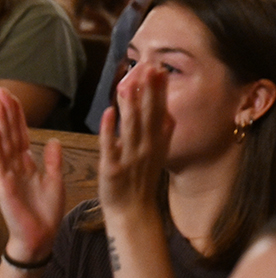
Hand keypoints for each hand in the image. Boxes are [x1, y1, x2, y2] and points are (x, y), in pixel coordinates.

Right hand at [0, 89, 64, 263]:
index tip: (12, 96)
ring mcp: (6, 174)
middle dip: (6, 112)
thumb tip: (53, 140)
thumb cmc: (46, 213)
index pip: (21, 134)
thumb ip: (53, 161)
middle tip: (1, 90)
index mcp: (27, 164)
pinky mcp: (2, 186)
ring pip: (2, 143)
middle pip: (10, 133)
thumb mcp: (56, 181)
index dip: (17, 115)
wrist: (41, 237)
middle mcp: (13, 166)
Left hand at [97, 63, 171, 221]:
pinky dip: (110, 129)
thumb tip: (169, 114)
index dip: (159, 90)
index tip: (158, 67)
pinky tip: (108, 112)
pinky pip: (111, 146)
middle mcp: (146, 148)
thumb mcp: (156, 155)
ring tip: (130, 82)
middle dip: (149, 90)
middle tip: (149, 65)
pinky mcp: (112, 168)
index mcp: (156, 143)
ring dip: (131, 104)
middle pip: (148, 115)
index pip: (159, 111)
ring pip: (131, 127)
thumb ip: (161, 134)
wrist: (132, 212)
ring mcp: (130, 157)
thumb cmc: (140, 181)